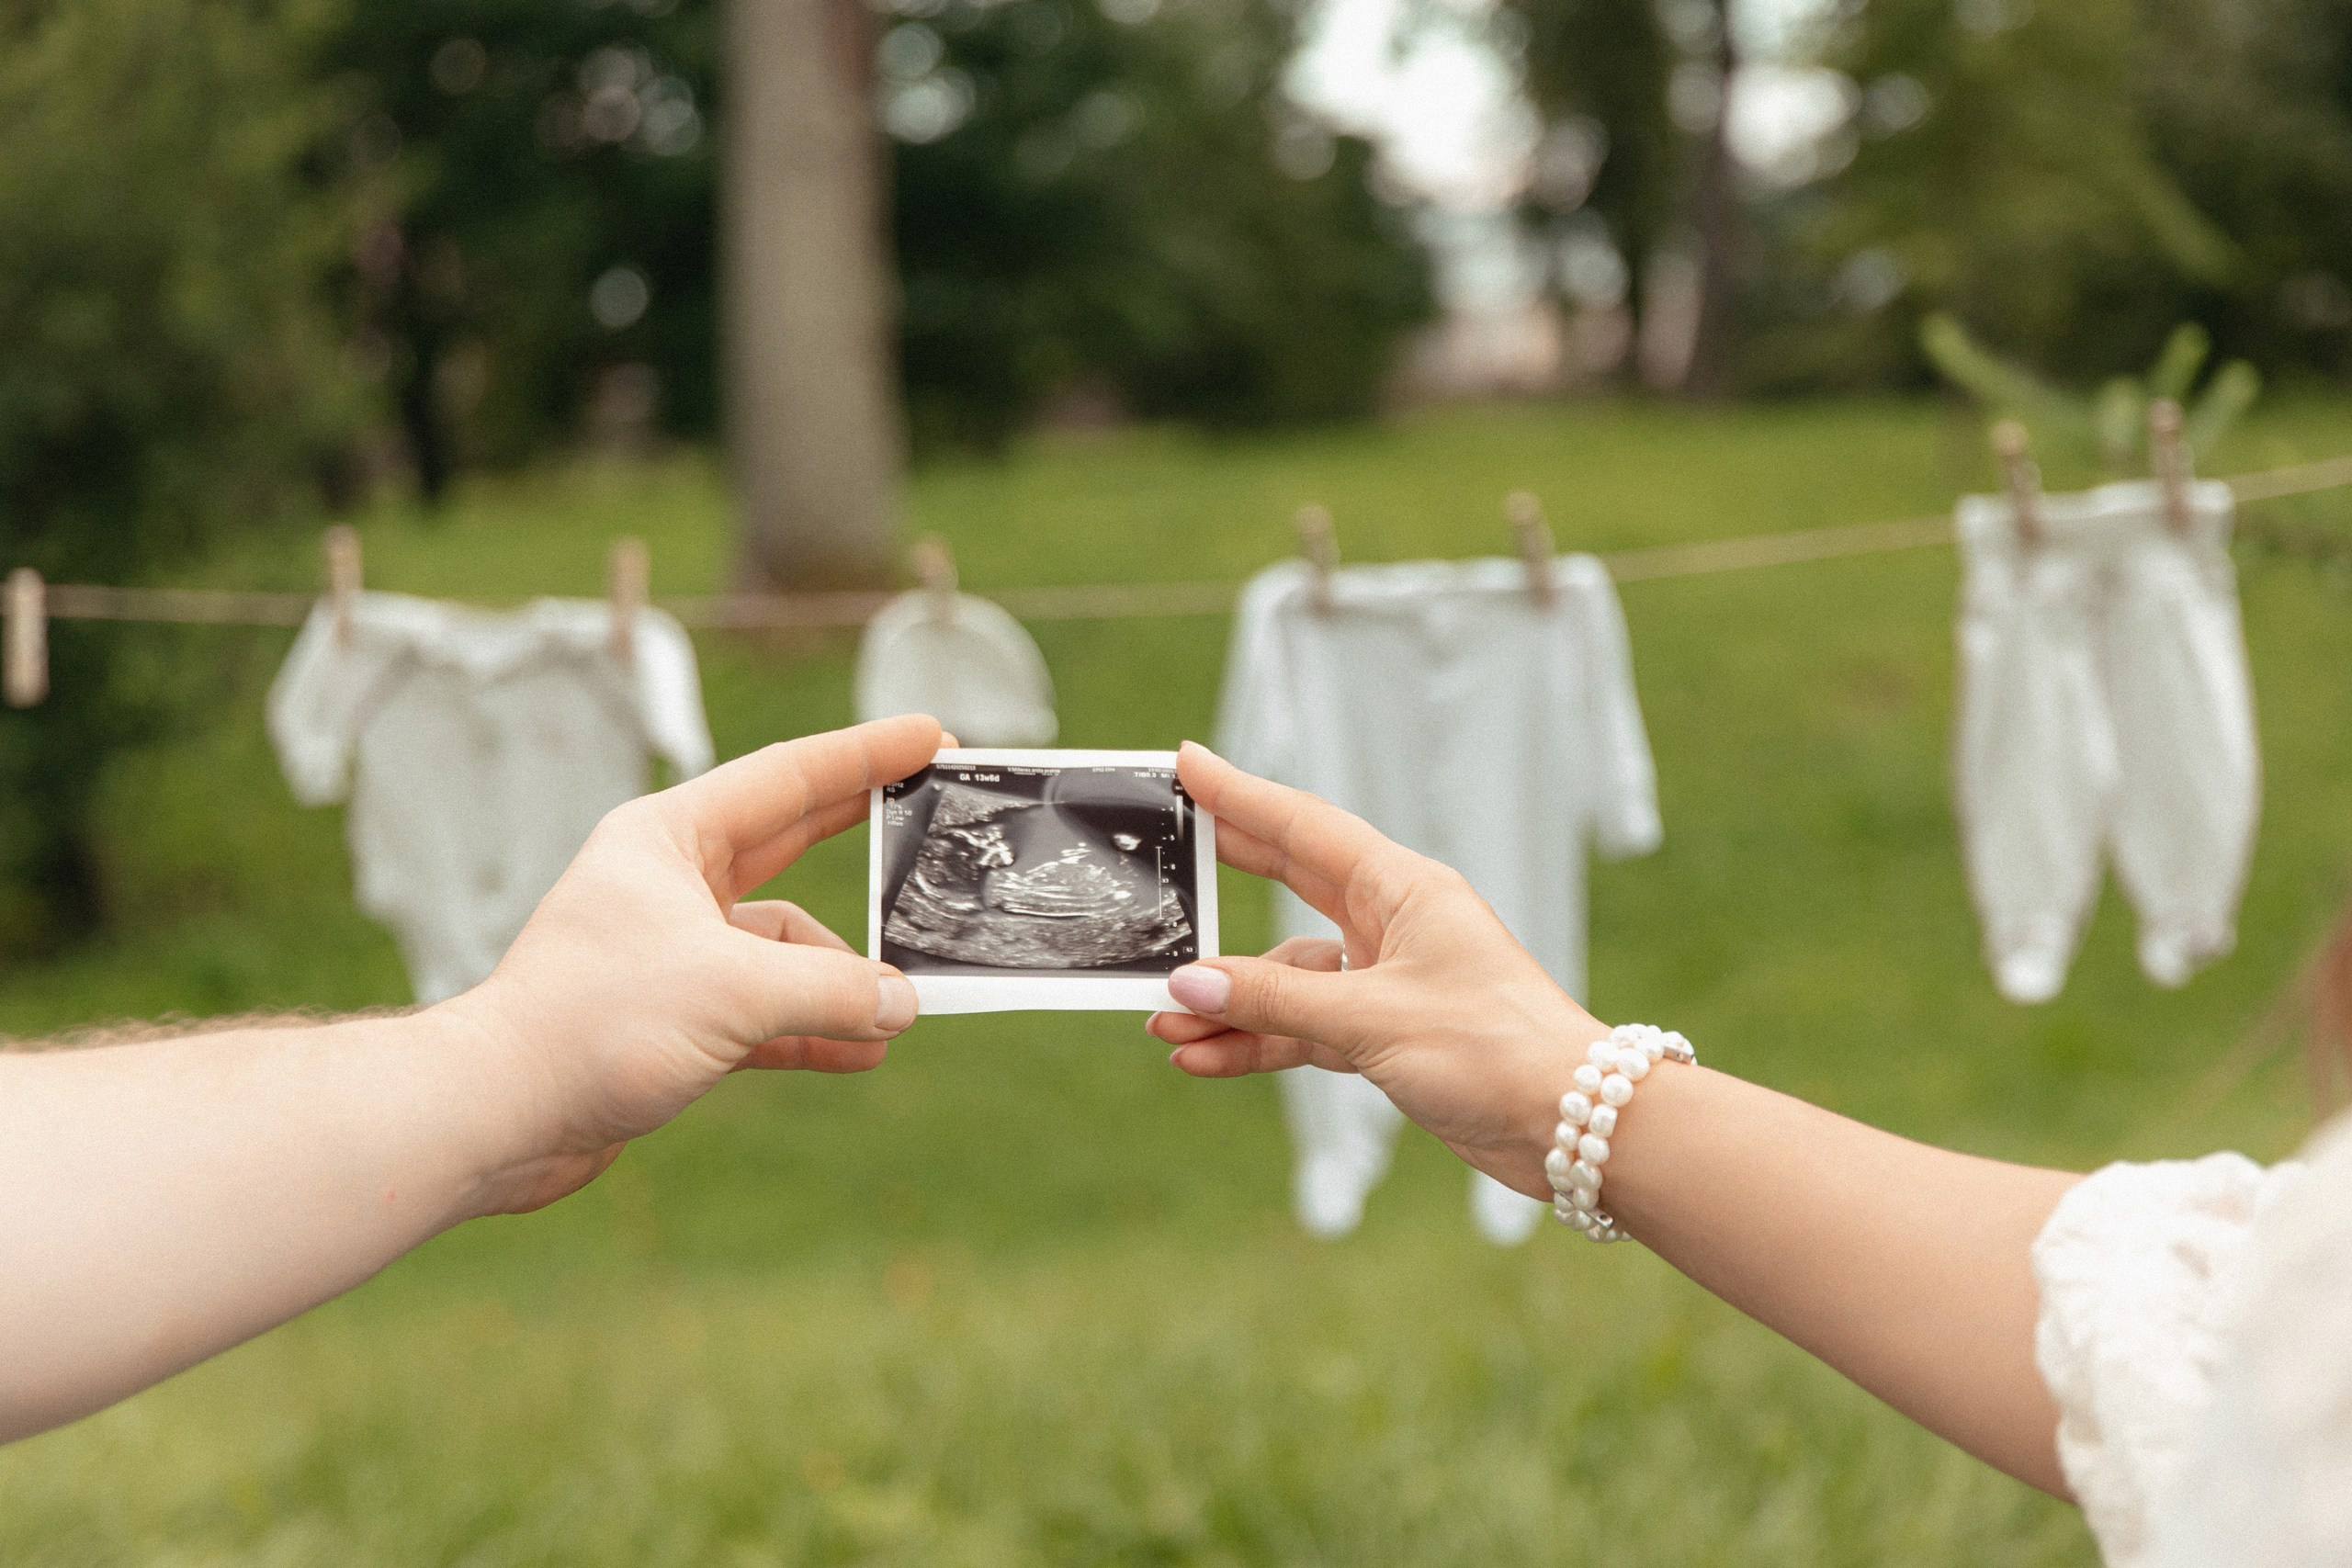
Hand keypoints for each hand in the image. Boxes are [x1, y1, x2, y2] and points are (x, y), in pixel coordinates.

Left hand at [443, 714, 944, 1212]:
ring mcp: (671, 952)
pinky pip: (765, 1010)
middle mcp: (669, 884)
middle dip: (864, 835)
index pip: (787, 778)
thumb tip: (902, 1004)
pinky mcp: (672, 1017)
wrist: (495, 1117)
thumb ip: (833, 990)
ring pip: (782, 945)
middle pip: (791, 841)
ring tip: (899, 1008)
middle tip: (935, 812)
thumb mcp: (734, 993)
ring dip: (840, 976)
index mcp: (668, 838)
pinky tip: (860, 1052)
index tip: (931, 734)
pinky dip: (812, 1028)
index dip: (865, 755)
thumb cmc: (591, 1025)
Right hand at [1148, 742, 1608, 1198]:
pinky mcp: (1385, 1037)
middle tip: (1160, 854)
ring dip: (1226, 1000)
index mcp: (1404, 890)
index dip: (1242, 795)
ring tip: (1163, 1021)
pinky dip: (1254, 1043)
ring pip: (1286, 978)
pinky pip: (1301, 1029)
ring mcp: (1387, 982)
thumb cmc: (1496, 1049)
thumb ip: (1275, 1003)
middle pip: (1289, 884)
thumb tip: (1187, 987)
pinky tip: (1203, 1058)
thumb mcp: (1373, 1019)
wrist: (1571, 1123)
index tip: (1187, 765)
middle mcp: (1393, 925)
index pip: (1305, 828)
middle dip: (1224, 876)